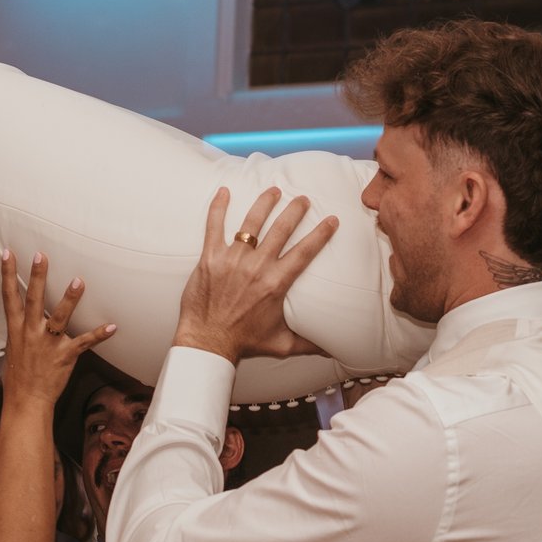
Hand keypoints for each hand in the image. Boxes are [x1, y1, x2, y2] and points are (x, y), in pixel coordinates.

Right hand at [0, 251, 115, 408]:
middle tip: (41, 255)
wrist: (26, 401)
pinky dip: (99, 335)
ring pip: (60, 317)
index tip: (8, 253)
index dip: (8, 274)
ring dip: (69, 299)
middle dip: (37, 276)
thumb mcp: (13, 349)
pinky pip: (84, 342)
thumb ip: (21, 331)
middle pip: (34, 299)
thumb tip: (25, 319)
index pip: (9, 297)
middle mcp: (31, 333)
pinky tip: (112, 326)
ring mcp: (48, 344)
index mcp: (16, 329)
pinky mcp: (65, 356)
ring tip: (78, 281)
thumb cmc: (19, 377)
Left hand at [173, 188, 339, 363]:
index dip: (321, 233)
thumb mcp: (282, 344)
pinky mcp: (210, 258)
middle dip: (294, 210)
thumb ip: (309, 344)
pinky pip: (214, 226)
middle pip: (281, 229)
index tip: (331, 218)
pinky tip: (224, 191)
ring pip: (251, 222)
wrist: (208, 342)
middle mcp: (257, 267)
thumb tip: (333, 351)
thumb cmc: (245, 343)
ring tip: (273, 190)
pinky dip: (218, 207)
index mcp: (276, 283)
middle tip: (303, 198)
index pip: (305, 251)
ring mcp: (232, 260)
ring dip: (264, 203)